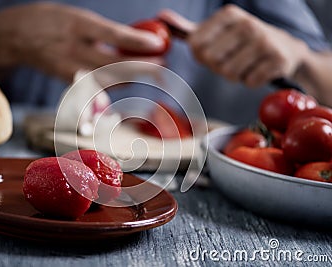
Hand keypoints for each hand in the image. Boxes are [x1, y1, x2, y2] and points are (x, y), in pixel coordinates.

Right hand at [0, 2, 165, 80]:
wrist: (14, 36)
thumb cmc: (51, 22)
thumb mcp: (75, 16)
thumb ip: (101, 31)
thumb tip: (133, 43)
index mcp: (77, 25)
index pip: (112, 35)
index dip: (137, 42)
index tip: (159, 45)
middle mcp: (73, 48)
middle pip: (113, 64)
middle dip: (141, 67)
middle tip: (163, 66)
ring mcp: (68, 67)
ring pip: (107, 80)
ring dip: (132, 78)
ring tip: (151, 72)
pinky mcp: (66, 81)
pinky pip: (95, 88)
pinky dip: (114, 86)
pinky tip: (127, 81)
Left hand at [158, 5, 309, 87]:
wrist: (284, 48)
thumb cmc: (240, 41)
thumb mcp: (215, 31)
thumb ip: (187, 29)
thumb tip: (160, 17)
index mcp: (228, 14)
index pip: (196, 45)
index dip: (201, 56)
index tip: (213, 52)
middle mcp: (247, 24)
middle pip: (211, 61)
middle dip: (217, 67)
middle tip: (230, 60)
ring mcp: (264, 41)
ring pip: (229, 73)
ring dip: (234, 76)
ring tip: (244, 64)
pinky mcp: (277, 59)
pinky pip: (249, 82)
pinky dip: (250, 81)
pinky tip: (258, 69)